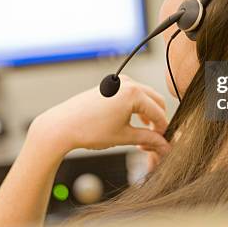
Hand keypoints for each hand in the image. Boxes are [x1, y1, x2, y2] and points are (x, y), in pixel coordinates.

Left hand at [29, 75, 170, 157]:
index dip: (163, 131)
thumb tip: (165, 146)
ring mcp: (119, 81)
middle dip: (157, 121)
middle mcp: (128, 83)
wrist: (62, 125)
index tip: (162, 144)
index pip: (159, 113)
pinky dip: (137, 107)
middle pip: (156, 101)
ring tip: (143, 135)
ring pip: (145, 97)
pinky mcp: (112, 84)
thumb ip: (148, 139)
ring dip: (148, 114)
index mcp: (133, 93)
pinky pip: (133, 94)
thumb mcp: (123, 137)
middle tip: (154, 140)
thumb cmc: (89, 130)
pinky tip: (133, 122)